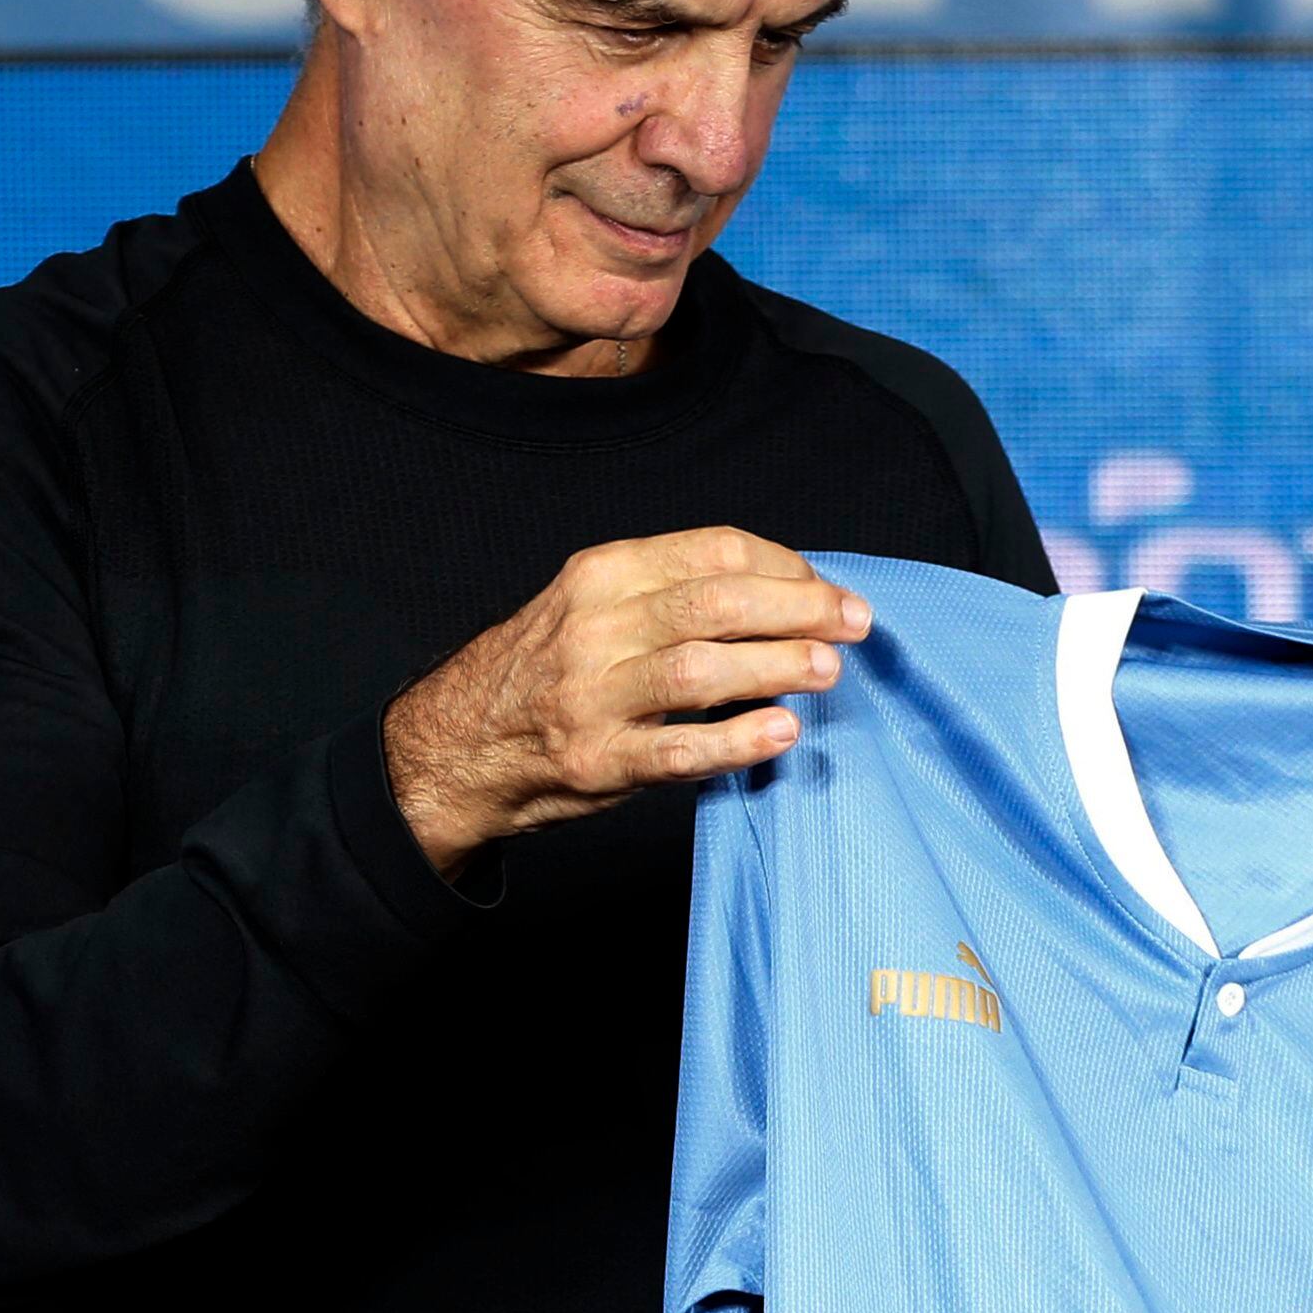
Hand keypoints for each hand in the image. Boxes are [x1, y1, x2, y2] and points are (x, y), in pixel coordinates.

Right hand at [384, 527, 869, 873]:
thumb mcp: (593, 603)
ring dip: (778, 665)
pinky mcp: (596, 762)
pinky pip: (678, 750)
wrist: (459, 744)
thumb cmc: (548, 671)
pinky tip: (782, 731)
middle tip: (854, 623)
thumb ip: (670, 590)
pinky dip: (737, 740)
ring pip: (702, 669)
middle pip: (717, 602)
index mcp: (602, 573)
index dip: (786, 566)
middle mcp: (594, 627)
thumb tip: (784, 588)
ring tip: (829, 670)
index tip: (827, 587)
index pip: (713, 550)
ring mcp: (592, 697)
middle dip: (800, 608)